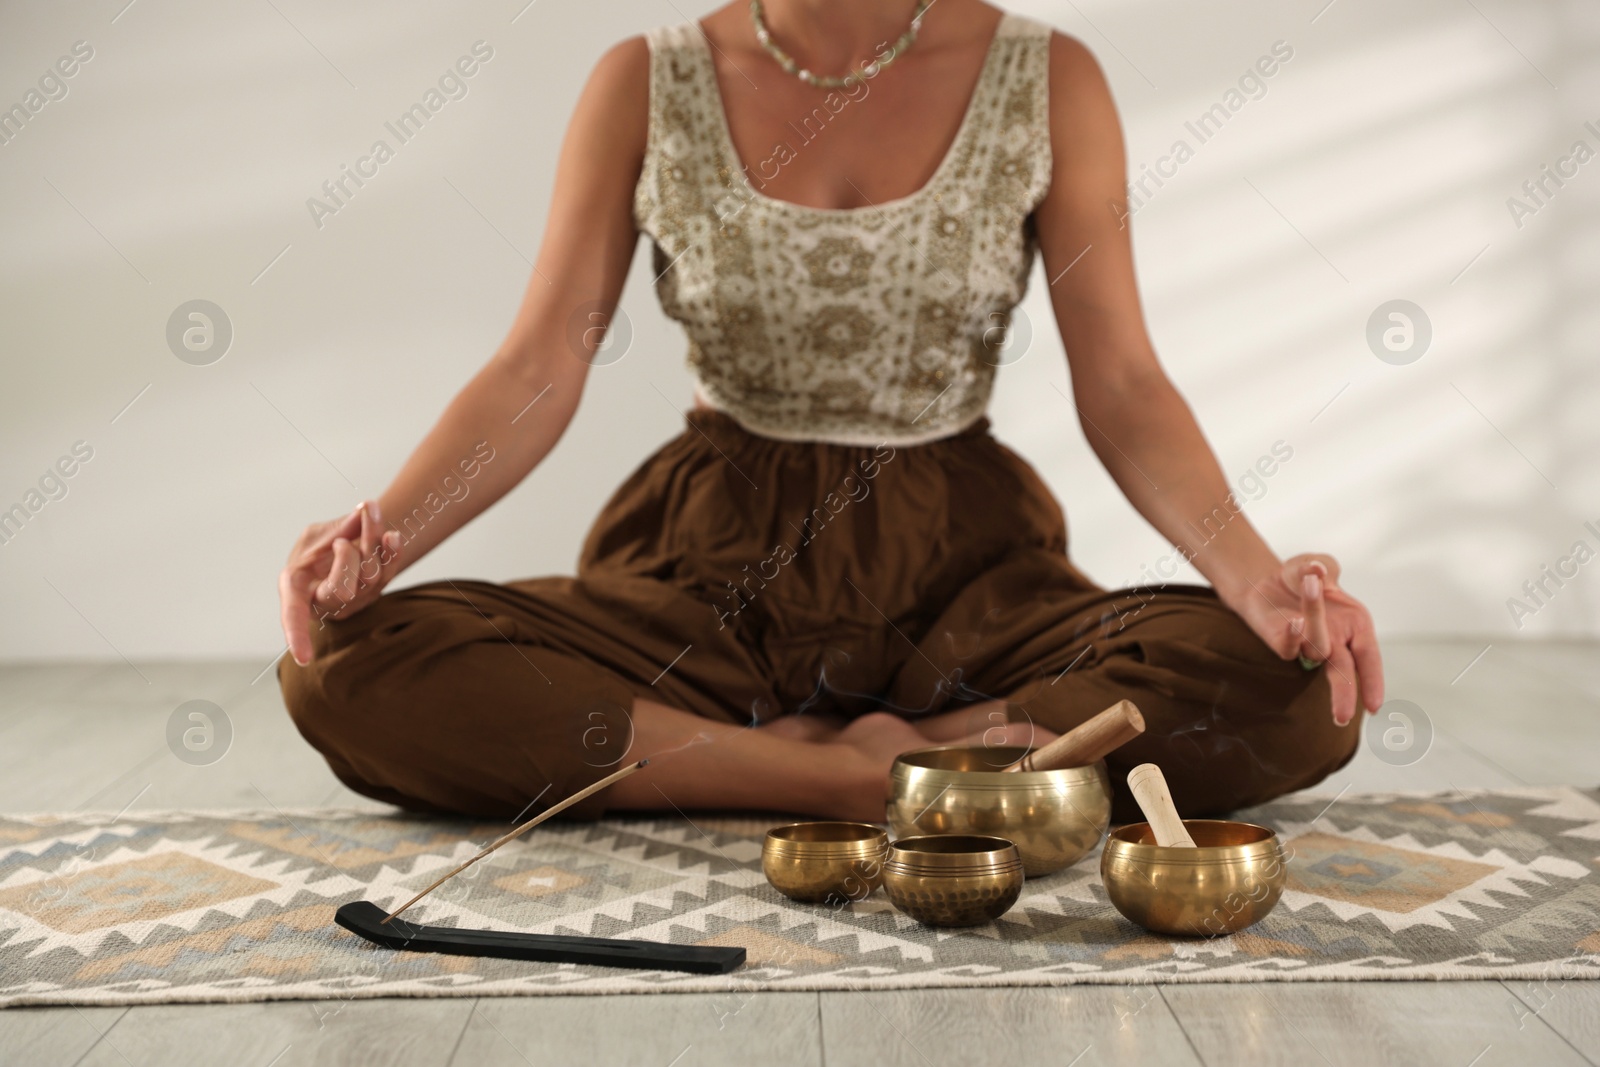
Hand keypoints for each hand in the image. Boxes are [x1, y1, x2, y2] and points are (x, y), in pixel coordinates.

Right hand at [278, 501, 403, 665]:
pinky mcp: (376, 589)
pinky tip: (393, 535)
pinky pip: (389, 570)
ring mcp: (355, 597)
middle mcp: (325, 599)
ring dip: (371, 539)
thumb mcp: (315, 536)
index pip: (293, 614)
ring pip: (370, 574)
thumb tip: (363, 513)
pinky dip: (393, 551)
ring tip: (369, 510)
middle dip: (346, 558)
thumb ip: (336, 529)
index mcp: (296, 588)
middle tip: (340, 541)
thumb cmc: (318, 546)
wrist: (342, 544)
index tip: (303, 658)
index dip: (296, 635)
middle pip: (341, 590)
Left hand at [1225, 553, 1384, 727]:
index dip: (1373, 681)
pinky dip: (1293, 635)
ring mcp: (1308, 645)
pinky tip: (1294, 622)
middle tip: (1342, 718)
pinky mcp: (1281, 643)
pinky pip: (1289, 647)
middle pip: (1344, 673)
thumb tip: (1318, 572)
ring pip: (1317, 648)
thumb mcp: (1317, 564)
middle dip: (1346, 694)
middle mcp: (1335, 641)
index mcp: (1355, 627)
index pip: (1370, 658)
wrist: (1264, 579)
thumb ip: (1323, 566)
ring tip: (1311, 583)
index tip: (1375, 706)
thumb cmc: (1299, 578)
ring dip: (1316, 617)